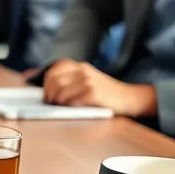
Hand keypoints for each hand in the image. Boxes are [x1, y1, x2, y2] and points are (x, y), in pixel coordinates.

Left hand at [41, 60, 156, 116]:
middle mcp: (83, 71)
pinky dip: (70, 106)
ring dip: (58, 102)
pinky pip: (73, 101)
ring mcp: (89, 81)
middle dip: (49, 95)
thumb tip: (47, 92)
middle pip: (54, 82)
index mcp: (79, 66)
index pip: (53, 71)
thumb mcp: (87, 80)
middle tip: (51, 103)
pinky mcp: (94, 93)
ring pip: (61, 92)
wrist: (128, 97)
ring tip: (62, 106)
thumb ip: (70, 81)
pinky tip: (75, 108)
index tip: (47, 95)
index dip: (46, 84)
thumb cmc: (105, 93)